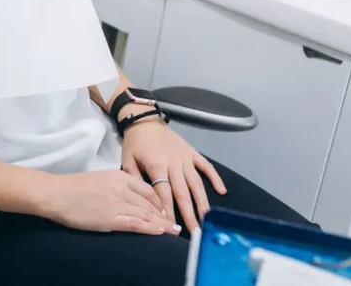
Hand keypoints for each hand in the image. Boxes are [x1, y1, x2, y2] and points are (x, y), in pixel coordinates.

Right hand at [40, 169, 179, 235]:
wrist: (56, 193)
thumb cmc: (74, 186)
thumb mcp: (100, 179)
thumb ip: (117, 186)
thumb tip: (130, 197)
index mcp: (119, 176)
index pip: (148, 189)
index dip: (159, 202)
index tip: (165, 211)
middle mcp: (122, 188)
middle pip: (150, 203)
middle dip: (164, 215)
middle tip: (175, 225)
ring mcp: (117, 203)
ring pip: (146, 214)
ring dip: (161, 224)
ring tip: (172, 231)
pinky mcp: (110, 218)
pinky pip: (136, 223)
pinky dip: (150, 228)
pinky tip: (159, 232)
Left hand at [121, 117, 226, 233]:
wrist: (144, 120)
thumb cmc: (134, 143)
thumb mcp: (128, 161)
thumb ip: (136, 180)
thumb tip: (146, 202)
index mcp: (156, 166)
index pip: (164, 194)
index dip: (168, 210)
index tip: (172, 226)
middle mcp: (174, 163)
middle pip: (183, 192)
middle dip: (189, 213)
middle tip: (196, 231)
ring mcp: (185, 158)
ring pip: (196, 182)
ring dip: (202, 201)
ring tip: (208, 218)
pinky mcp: (192, 152)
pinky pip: (206, 166)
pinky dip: (215, 177)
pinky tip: (222, 191)